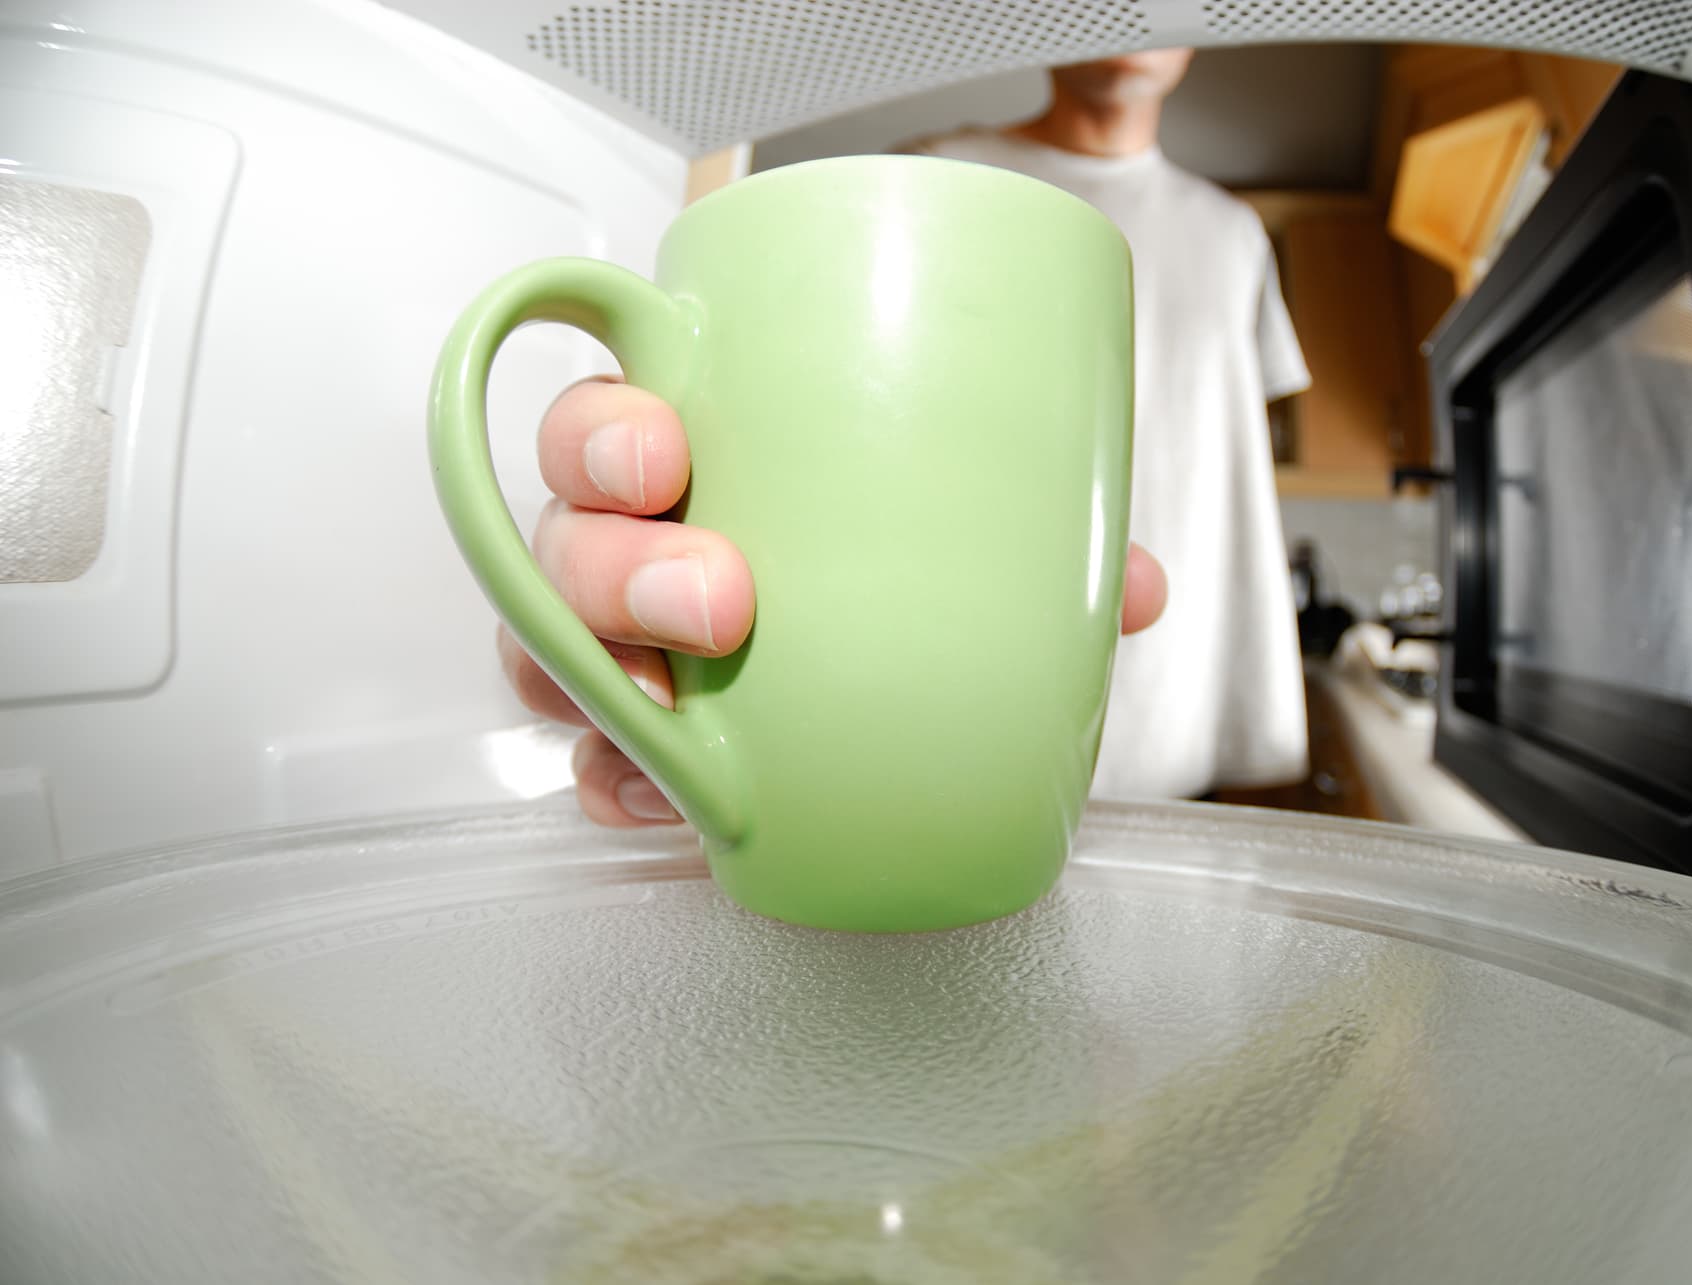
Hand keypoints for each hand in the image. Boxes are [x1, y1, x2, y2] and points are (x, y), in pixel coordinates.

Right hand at [501, 377, 1169, 826]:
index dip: (603, 434)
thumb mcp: (973, 530)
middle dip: (617, 565)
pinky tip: (660, 791)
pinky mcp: (636, 735)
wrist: (888, 669)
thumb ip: (1046, 541)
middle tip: (721, 598)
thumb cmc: (899, 549)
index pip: (602, 424)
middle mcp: (636, 539)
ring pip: (549, 645)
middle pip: (564, 537)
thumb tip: (1137, 587)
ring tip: (676, 706)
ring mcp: (623, 643)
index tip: (667, 454)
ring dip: (594, 672)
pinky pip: (588, 758)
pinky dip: (610, 776)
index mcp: (702, 454)